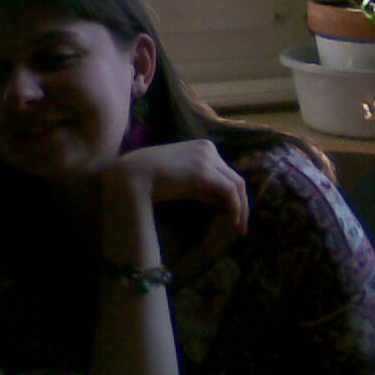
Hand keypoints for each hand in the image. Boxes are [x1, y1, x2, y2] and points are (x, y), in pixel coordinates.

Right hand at [101, 140, 248, 236]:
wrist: (133, 175)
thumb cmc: (152, 179)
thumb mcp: (184, 183)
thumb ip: (204, 188)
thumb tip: (222, 203)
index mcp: (203, 147)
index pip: (226, 172)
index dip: (233, 195)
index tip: (232, 214)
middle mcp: (209, 149)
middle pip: (235, 177)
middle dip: (241, 203)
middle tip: (240, 225)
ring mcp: (207, 159)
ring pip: (237, 184)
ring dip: (241, 208)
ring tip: (239, 227)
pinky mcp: (205, 172)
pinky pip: (229, 191)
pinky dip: (235, 207)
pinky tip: (232, 221)